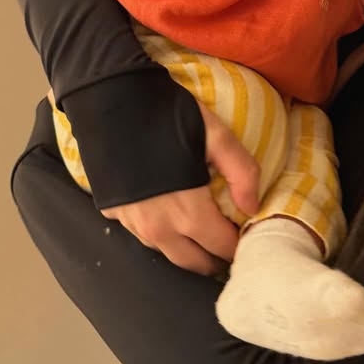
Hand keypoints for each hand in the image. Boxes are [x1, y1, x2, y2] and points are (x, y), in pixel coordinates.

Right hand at [102, 104, 259, 276]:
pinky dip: (164, 234)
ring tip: (205, 231)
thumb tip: (252, 208)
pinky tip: (172, 213)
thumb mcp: (216, 134)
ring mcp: (133, 225)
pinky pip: (146, 237)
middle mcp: (159, 229)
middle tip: (230, 238)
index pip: (223, 248)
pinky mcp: (114, 214)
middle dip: (216, 256)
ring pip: (169, 253)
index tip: (249, 232)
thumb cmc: (166, 115)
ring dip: (190, 249)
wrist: (110, 100)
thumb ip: (242, 172)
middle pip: (196, 263)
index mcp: (188, 213)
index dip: (240, 244)